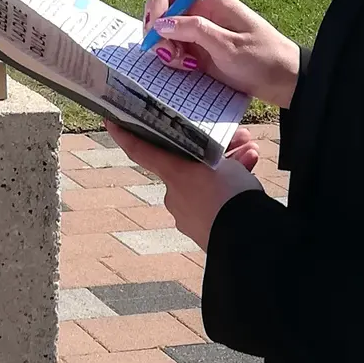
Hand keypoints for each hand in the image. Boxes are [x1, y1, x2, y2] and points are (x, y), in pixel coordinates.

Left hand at [107, 120, 262, 251]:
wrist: (245, 240)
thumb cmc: (230, 195)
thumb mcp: (224, 164)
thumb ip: (217, 156)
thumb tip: (224, 159)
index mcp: (173, 174)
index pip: (141, 151)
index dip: (126, 136)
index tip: (111, 122)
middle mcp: (175, 195)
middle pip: (189, 166)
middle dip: (214, 151)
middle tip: (239, 138)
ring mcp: (188, 217)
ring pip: (207, 184)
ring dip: (229, 168)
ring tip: (252, 155)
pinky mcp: (204, 232)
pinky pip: (215, 203)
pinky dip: (230, 192)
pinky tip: (252, 181)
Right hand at [143, 0, 300, 108]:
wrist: (283, 81)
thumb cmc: (264, 58)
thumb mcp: (229, 45)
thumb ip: (194, 31)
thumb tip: (161, 24)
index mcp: (211, 0)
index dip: (159, 0)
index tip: (158, 25)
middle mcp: (201, 11)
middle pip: (162, 7)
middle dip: (157, 28)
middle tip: (166, 52)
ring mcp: (198, 31)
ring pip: (163, 30)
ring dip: (163, 46)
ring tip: (181, 63)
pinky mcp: (197, 50)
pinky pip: (172, 48)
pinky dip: (171, 58)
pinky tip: (187, 68)